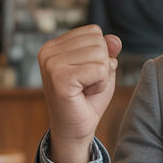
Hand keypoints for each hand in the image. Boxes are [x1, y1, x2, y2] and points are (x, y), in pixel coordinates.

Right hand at [38, 25, 121, 162]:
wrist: (76, 130)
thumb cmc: (87, 99)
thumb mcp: (102, 68)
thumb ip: (107, 50)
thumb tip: (115, 39)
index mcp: (54, 45)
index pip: (94, 32)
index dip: (100, 55)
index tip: (86, 74)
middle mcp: (48, 51)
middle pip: (98, 42)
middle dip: (102, 65)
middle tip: (86, 84)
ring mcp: (51, 64)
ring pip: (100, 55)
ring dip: (101, 76)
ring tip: (85, 89)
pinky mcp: (59, 78)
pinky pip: (99, 70)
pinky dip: (100, 84)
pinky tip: (84, 94)